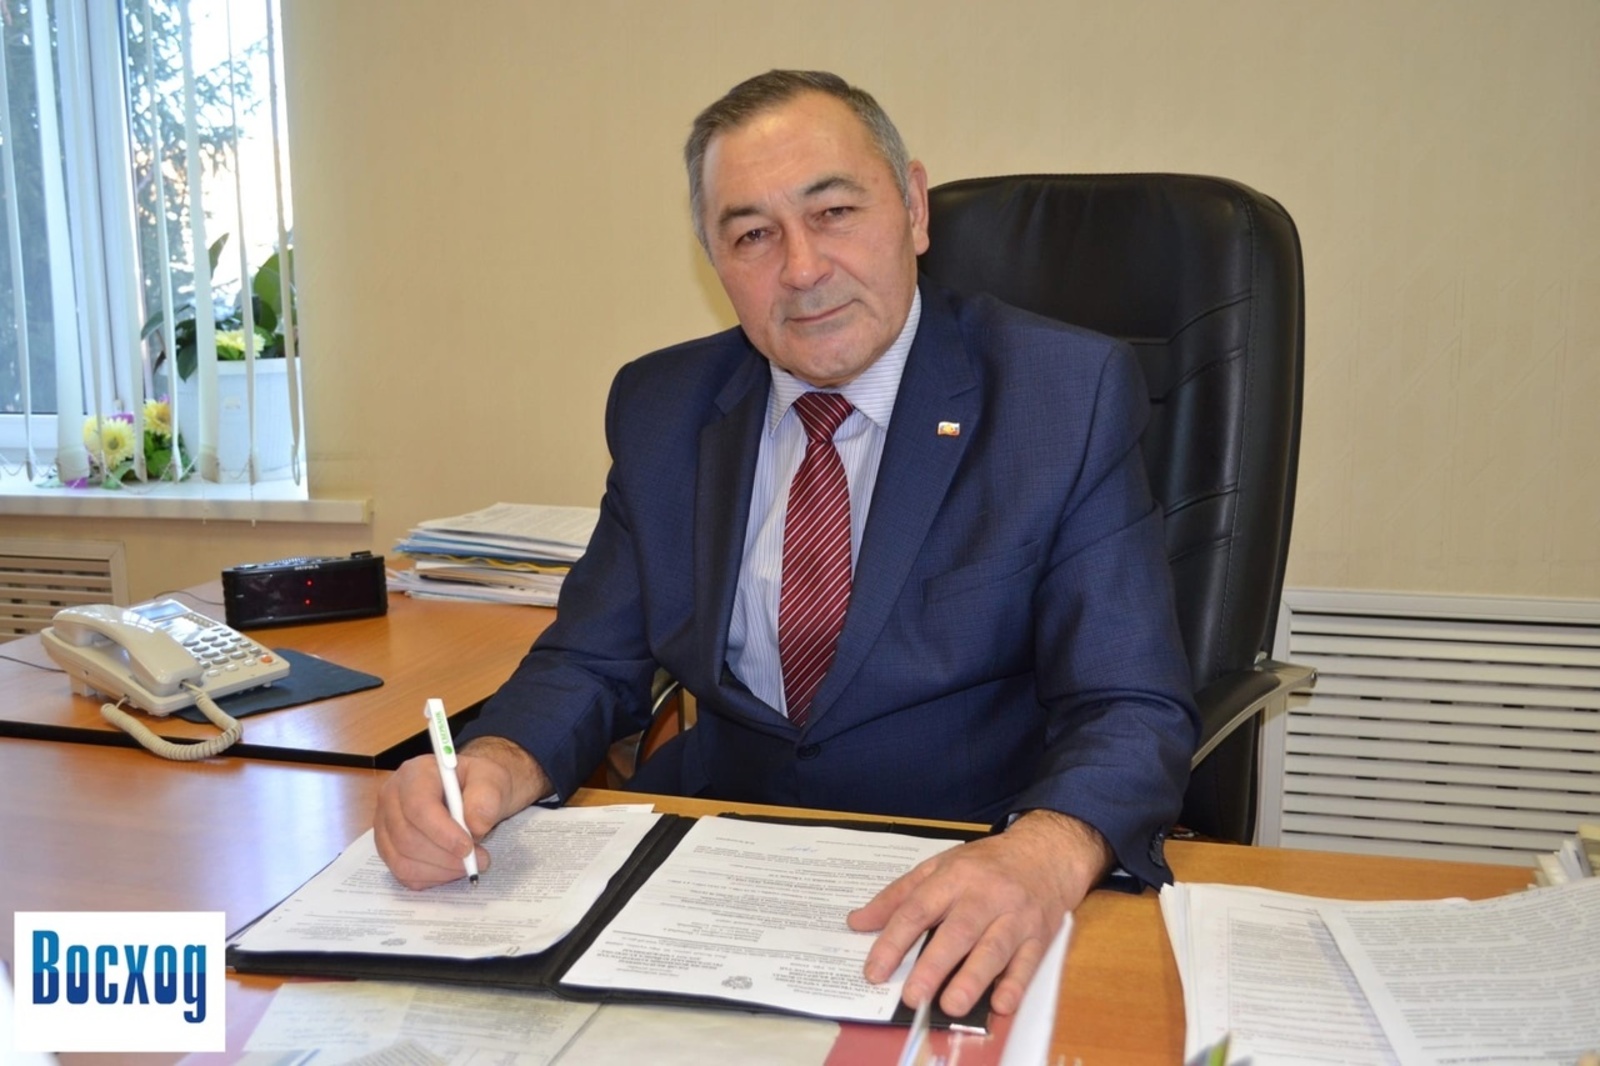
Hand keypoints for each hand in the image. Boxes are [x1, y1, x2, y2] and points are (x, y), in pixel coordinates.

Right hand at [373, 735, 549, 888]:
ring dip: (439, 870)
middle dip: (445, 856)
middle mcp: (392, 797)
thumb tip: (475, 825)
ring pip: (402, 859)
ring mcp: (385, 824)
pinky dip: (430, 878)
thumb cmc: (480, 784)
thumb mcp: (493, 780)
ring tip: (468, 864)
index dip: (442, 832)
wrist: (474, 793)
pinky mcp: (388, 847)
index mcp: (415, 774)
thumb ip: (487, 797)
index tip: (468, 847)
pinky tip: (451, 868)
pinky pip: (402, 872)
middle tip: (478, 859)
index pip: (417, 806)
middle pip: (406, 837)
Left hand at [846, 810, 1110, 1016]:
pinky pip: (1028, 962)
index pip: (918, 909)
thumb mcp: (938, 866)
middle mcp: (985, 896)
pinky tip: (1001, 1004)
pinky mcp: (1039, 935)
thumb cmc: (985, 865)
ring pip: (993, 948)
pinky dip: (1015, 984)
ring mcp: (1014, 916)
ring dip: (973, 979)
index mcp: (954, 877)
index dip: (894, 941)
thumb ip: (898, 896)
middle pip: (957, 931)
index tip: (875, 971)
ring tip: (950, 1005)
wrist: (1045, 854)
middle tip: (912, 997)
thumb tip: (858, 922)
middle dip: (934, 965)